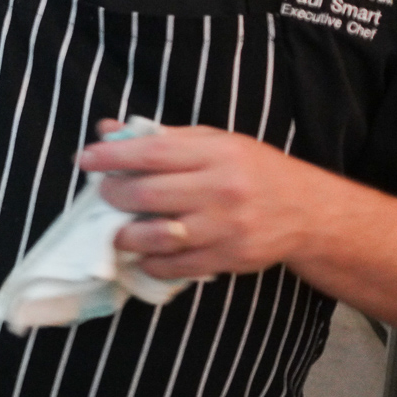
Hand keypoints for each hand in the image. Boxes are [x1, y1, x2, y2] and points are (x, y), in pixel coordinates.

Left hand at [76, 120, 322, 279]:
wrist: (310, 211)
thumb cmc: (254, 171)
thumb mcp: (216, 143)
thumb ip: (162, 138)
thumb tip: (107, 130)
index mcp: (218, 153)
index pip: (153, 151)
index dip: (113, 156)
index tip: (85, 159)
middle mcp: (222, 189)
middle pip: (148, 194)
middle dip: (113, 195)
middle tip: (103, 195)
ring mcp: (226, 227)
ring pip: (156, 235)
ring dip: (124, 235)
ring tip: (116, 229)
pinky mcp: (229, 259)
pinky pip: (174, 266)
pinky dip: (149, 262)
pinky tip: (144, 253)